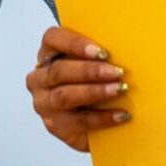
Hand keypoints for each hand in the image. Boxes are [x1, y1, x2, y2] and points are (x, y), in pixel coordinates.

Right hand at [27, 25, 130, 151]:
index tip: (101, 52)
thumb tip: (125, 46)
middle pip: (59, 70)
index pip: (53, 39)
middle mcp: (40, 79)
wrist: (94, 120)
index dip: (75, 44)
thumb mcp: (94, 63)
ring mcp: (45, 104)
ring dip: (95, 92)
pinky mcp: (56, 126)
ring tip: (119, 90)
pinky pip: (78, 121)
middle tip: (117, 72)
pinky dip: (102, 118)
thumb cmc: (95, 82)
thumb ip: (100, 53)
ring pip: (65, 96)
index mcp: (48, 54)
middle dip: (90, 71)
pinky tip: (121, 115)